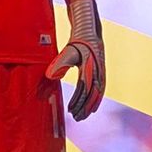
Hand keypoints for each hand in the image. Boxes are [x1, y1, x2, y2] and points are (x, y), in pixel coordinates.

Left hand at [45, 0, 105, 119]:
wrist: (90, 33)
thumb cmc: (77, 42)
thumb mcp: (67, 52)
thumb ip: (59, 64)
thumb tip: (50, 76)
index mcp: (89, 68)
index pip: (84, 89)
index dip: (78, 102)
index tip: (70, 111)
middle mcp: (97, 72)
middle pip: (92, 95)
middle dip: (84, 108)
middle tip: (76, 118)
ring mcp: (101, 74)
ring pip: (97, 94)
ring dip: (90, 106)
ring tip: (82, 116)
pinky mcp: (101, 74)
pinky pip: (100, 91)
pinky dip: (96, 101)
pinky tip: (92, 108)